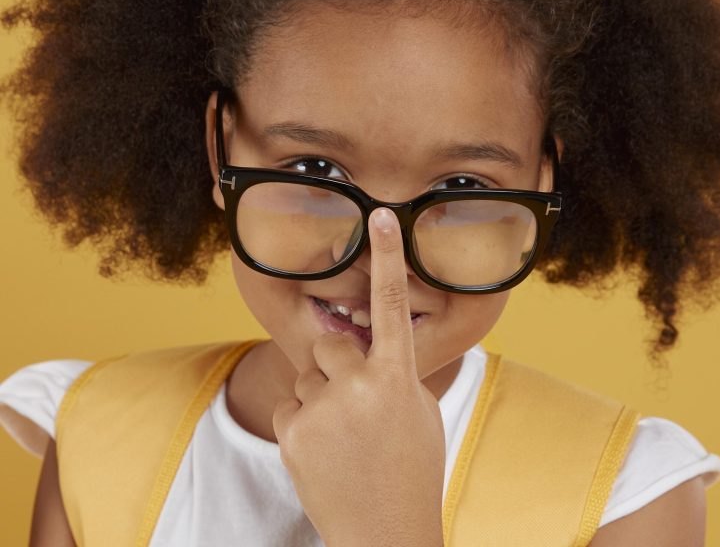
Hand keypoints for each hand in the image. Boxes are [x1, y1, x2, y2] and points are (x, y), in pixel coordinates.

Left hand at [272, 207, 445, 546]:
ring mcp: (324, 409)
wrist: (385, 533)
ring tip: (343, 438)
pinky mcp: (293, 433)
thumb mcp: (418, 414)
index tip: (381, 216)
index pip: (394, 305)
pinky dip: (302, 425)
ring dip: (321, 398)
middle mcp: (360, 386)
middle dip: (339, 366)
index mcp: (399, 377)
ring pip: (309, 377)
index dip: (388, 257)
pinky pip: (290, 407)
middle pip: (332, 345)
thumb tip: (370, 347)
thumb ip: (394, 373)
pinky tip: (323, 452)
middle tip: (356, 406)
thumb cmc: (410, 469)